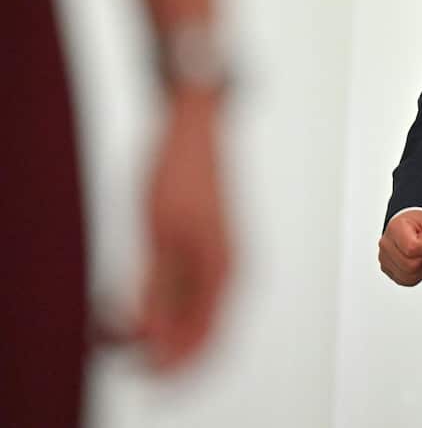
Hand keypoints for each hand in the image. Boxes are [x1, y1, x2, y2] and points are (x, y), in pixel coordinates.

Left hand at [136, 86, 230, 370]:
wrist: (194, 129)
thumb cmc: (181, 172)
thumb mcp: (159, 235)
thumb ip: (157, 290)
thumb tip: (150, 337)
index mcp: (224, 271)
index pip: (204, 340)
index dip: (171, 366)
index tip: (139, 373)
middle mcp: (227, 271)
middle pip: (198, 331)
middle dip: (158, 348)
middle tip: (115, 346)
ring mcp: (217, 259)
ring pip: (189, 313)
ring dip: (154, 327)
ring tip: (114, 322)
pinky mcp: (204, 247)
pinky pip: (184, 292)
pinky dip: (157, 304)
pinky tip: (131, 298)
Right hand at [378, 210, 421, 285]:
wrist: (410, 224)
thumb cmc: (421, 224)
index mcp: (395, 227)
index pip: (413, 248)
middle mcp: (385, 243)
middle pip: (410, 266)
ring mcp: (383, 258)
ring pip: (407, 276)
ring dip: (419, 268)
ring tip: (417, 253)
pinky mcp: (386, 269)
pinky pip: (404, 281)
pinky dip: (414, 275)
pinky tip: (414, 261)